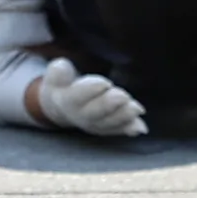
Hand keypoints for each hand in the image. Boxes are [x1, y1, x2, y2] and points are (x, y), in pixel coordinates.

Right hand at [25, 56, 146, 138]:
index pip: (77, 96)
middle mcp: (80, 116)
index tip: (105, 83)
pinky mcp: (107, 129)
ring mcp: (95, 125)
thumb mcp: (56, 74)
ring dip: (123, 117)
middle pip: (95, 113)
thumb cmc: (63, 84)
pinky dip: (129, 129)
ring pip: (109, 123)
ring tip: (137, 109)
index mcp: (66, 100)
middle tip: (123, 96)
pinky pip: (118, 130)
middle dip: (109, 105)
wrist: (61, 106)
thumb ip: (59, 71)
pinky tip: (140, 127)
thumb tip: (62, 66)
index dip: (90, 90)